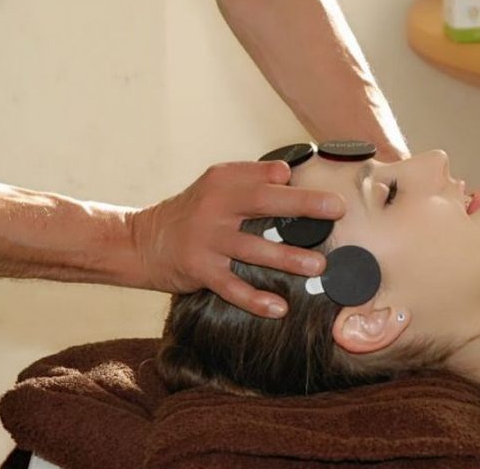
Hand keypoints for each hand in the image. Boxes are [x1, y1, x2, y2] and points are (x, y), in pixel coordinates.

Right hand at [132, 160, 343, 317]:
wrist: (143, 241)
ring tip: (319, 266)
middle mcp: (215, 207)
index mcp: (223, 181)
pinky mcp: (200, 270)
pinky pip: (232, 287)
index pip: (264, 176)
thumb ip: (252, 178)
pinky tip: (280, 308)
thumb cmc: (194, 211)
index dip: (296, 181)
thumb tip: (288, 171)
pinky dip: (255, 300)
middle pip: (263, 202)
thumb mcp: (217, 185)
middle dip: (303, 205)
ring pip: (253, 249)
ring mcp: (207, 240)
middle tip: (337, 209)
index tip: (330, 188)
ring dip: (287, 257)